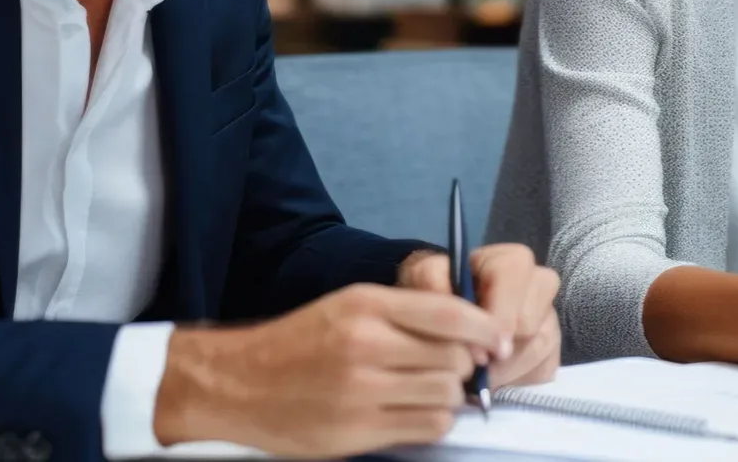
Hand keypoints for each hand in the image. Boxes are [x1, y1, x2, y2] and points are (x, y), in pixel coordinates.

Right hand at [153, 283, 507, 457]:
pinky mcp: (356, 432)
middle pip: (454, 359)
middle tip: (457, 367)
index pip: (451, 315)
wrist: (238, 382)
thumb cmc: (300, 341)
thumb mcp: (350, 304)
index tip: (498, 340)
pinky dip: (433, 421)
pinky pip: (425, 428)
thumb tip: (471, 327)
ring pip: (445, 396)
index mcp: (367, 306)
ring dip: (450, 396)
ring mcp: (361, 392)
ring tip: (431, 389)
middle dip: (465, 365)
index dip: (485, 329)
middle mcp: (366, 346)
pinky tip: (416, 411)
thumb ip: (407, 312)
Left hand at [400, 244, 561, 386]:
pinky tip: (493, 379)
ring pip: (538, 350)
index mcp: (513, 261)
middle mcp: (540, 283)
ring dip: (505, 372)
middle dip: (498, 352)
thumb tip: (459, 316)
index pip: (514, 285)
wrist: (449, 306)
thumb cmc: (440, 288)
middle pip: (529, 325)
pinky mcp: (553, 347)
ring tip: (476, 377)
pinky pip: (543, 371)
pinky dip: (516, 382)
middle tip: (471, 368)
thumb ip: (433, 282)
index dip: (496, 320)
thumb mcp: (425, 275)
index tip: (474, 351)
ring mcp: (550, 317)